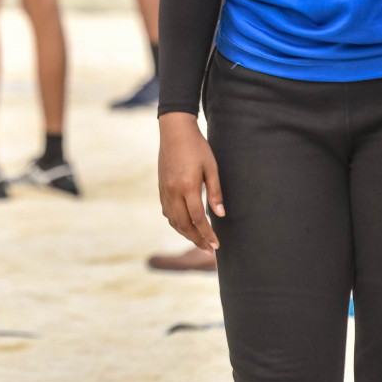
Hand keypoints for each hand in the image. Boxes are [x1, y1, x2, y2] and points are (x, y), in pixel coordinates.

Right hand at [158, 112, 223, 251]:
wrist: (174, 131)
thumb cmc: (197, 147)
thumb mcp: (212, 168)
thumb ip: (216, 193)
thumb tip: (220, 215)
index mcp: (187, 186)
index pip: (198, 219)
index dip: (208, 234)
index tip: (217, 245)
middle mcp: (173, 191)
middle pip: (183, 224)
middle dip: (196, 239)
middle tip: (208, 249)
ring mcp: (164, 189)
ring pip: (173, 220)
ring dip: (185, 233)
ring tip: (198, 240)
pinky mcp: (161, 186)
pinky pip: (166, 211)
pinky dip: (175, 221)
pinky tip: (184, 224)